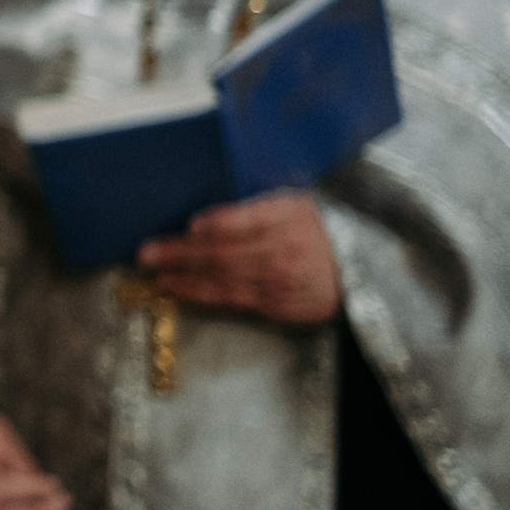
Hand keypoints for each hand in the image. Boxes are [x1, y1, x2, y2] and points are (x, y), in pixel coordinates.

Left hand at [138, 192, 340, 325]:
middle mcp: (284, 251)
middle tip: (147, 254)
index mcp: (288, 217)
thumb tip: (205, 221)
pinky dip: (203, 295)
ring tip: (155, 275)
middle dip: (181, 254)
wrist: (362, 268)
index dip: (218, 224)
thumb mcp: (293, 204)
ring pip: (225, 280)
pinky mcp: (279, 305)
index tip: (190, 225)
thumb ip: (253, 210)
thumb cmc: (317, 228)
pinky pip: (235, 300)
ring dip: (185, 278)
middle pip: (226, 253)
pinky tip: (180, 290)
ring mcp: (281, 281)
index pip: (248, 222)